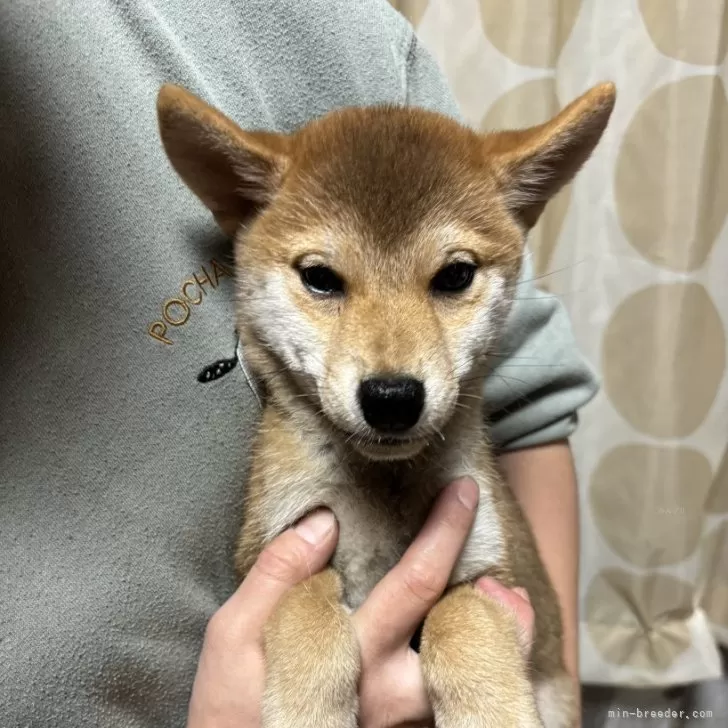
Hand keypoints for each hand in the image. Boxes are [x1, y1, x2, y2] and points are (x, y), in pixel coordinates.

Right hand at [186, 479, 534, 727]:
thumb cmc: (233, 706)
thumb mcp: (234, 636)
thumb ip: (278, 575)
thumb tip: (323, 522)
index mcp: (352, 655)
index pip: (414, 582)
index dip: (444, 531)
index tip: (462, 493)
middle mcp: (388, 694)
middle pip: (464, 641)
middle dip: (495, 603)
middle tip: (507, 571)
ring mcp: (400, 722)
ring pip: (467, 678)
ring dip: (497, 640)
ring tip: (509, 604)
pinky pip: (451, 698)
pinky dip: (476, 668)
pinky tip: (483, 643)